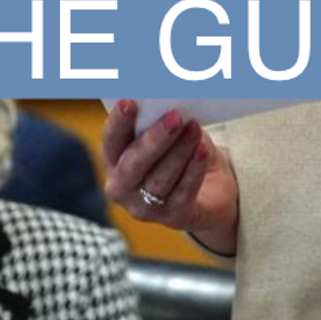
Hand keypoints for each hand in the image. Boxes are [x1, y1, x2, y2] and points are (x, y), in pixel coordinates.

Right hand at [101, 102, 239, 254]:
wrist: (210, 189)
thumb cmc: (180, 152)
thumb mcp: (167, 134)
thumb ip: (160, 121)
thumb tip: (168, 102)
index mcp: (113, 160)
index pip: (110, 141)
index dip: (118, 122)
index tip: (129, 102)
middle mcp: (121, 188)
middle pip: (133, 164)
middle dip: (154, 139)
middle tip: (174, 117)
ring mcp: (144, 207)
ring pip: (159, 179)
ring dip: (179, 151)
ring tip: (194, 129)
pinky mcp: (173, 217)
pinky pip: (183, 191)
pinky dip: (193, 169)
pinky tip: (202, 151)